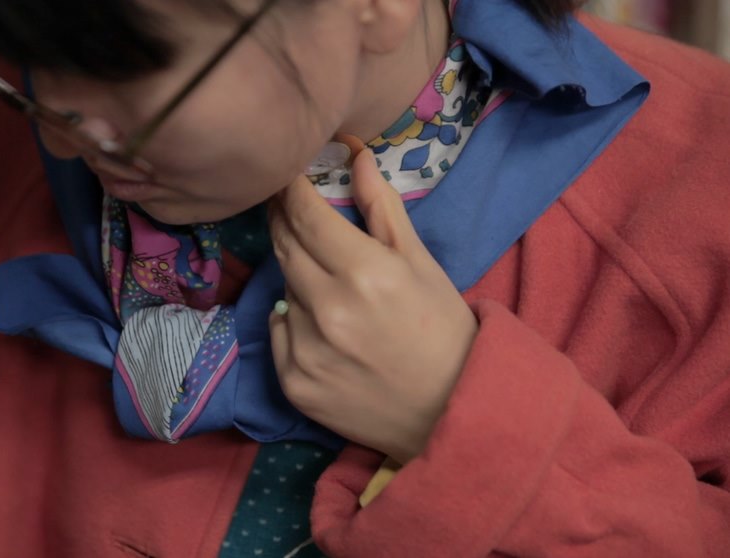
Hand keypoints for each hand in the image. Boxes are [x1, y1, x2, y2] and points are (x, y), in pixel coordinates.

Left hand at [267, 147, 477, 462]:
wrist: (451, 412)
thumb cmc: (442, 329)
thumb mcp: (421, 263)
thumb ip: (381, 208)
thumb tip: (354, 156)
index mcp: (364, 272)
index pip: (304, 214)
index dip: (291, 189)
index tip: (286, 176)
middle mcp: (327, 309)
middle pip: (284, 246)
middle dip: (284, 221)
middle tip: (289, 209)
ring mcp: (305, 349)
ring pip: (284, 289)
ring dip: (298, 277)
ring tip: (332, 288)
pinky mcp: (293, 383)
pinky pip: (279, 330)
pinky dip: (293, 320)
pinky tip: (325, 327)